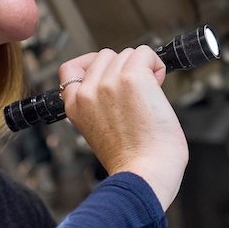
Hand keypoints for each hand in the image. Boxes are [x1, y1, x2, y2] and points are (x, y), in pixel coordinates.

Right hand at [58, 46, 188, 210]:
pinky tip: (159, 85)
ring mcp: (109, 82)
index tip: (108, 75)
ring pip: (128, 53)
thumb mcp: (98, 130)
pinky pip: (146, 53)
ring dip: (143, 68)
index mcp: (75, 106)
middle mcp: (88, 91)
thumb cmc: (132, 160)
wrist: (144, 174)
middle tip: (138, 95)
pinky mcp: (133, 78)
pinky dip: (156, 64)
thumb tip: (118, 79)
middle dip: (124, 69)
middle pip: (106, 56)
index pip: (69, 69)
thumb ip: (98, 104)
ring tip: (149, 96)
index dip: (92, 66)